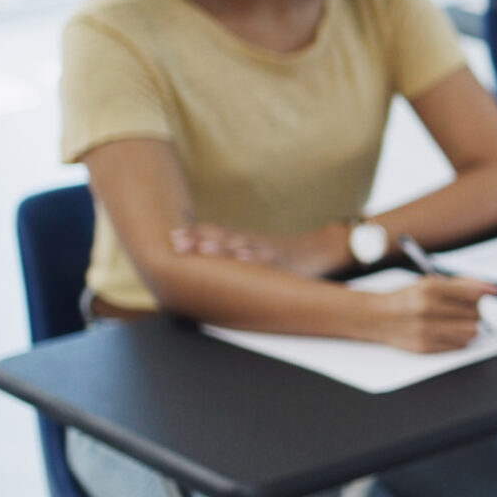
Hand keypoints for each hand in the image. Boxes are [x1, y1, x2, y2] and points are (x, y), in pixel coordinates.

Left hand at [170, 221, 361, 276]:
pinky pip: (269, 260)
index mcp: (245, 241)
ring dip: (221, 247)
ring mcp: (270, 252)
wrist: (325, 250)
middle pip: (223, 238)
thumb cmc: (288, 256)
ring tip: (202, 249)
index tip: (172, 236)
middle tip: (176, 242)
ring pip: (242, 246)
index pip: (217, 233)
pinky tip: (242, 257)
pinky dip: (255, 257)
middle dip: (199, 240)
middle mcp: (255, 243)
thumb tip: (205, 260)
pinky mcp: (286, 263)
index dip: (195, 234)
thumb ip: (235, 254)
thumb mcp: (259, 252)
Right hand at [362, 276, 496, 352]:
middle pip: (475, 314)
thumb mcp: (430, 283)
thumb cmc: (408, 298)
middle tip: (465, 309)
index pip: (473, 293)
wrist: (378, 317)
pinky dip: (459, 339)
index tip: (487, 294)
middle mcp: (427, 308)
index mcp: (430, 288)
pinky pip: (459, 345)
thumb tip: (493, 290)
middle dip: (475, 311)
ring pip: (471, 332)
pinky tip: (448, 331)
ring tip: (458, 322)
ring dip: (470, 327)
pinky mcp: (425, 346)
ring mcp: (426, 329)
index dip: (483, 294)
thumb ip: (462, 284)